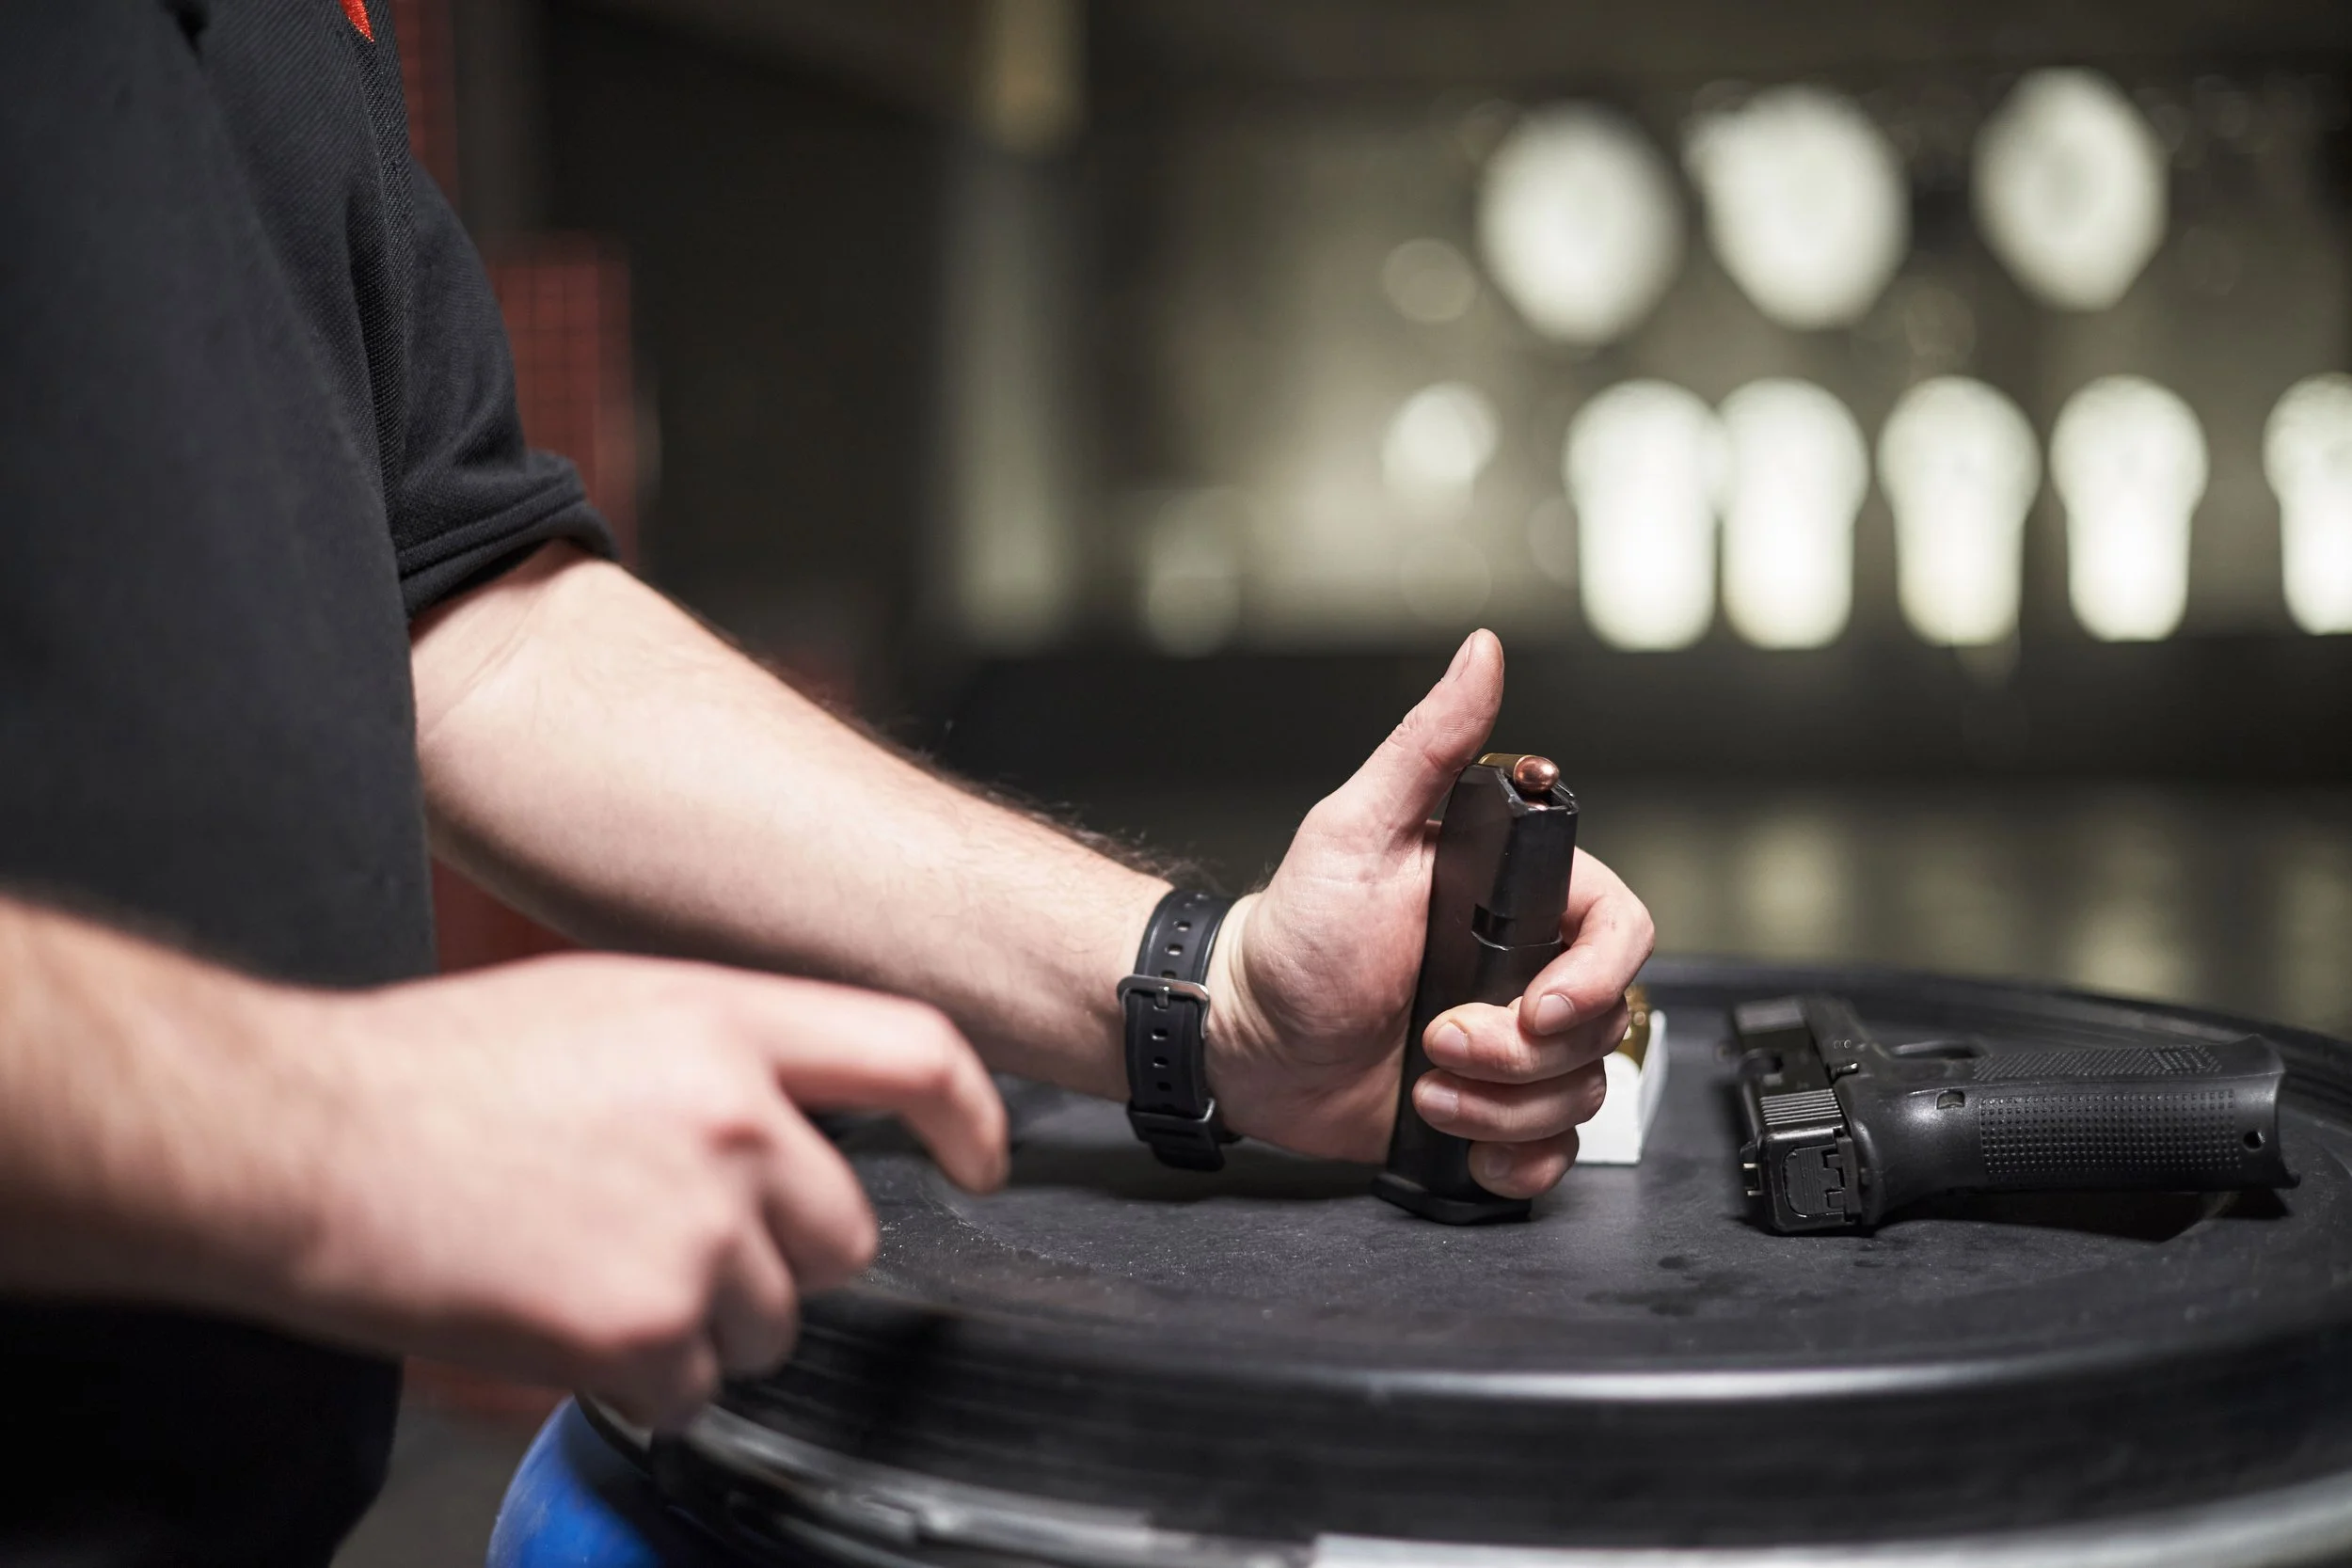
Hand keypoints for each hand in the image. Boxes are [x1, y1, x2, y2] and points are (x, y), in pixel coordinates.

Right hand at [281, 954, 1005, 1428]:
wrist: (302, 1141)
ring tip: (590, 1271)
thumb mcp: (601, 1005)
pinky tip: (562, 1321)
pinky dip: (637, 1380)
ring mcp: (697, 1227)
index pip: (913, 1052)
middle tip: (676, 1245)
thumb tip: (782, 1117)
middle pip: (845, 1232)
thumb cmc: (425, 1073)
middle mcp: (734, 1120)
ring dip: (702, 1325)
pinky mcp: (645, 1326)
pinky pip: (691, 1390)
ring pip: (772, 1325)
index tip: (978, 1159)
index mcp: (725, 1022)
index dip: (970, 1113)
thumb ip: (713, 1054)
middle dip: (779, 1260)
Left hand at [1205, 631, 1654, 1196]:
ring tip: (1424, 1079)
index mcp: (1515, 901)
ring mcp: (1510, 1046)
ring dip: (1500, 1104)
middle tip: (1438, 1037)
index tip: (1536, 1002)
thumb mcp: (1353, 828)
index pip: (1619, 930)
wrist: (1240, 1040)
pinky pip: (1550, 1151)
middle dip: (1521, 1052)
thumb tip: (1478, 654)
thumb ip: (1426, 744)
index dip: (1594, 974)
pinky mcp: (1489, 1111)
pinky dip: (1511, 1154)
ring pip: (1581, 1090)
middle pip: (1604, 1022)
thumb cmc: (1289, 935)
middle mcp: (1523, 971)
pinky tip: (1455, 1131)